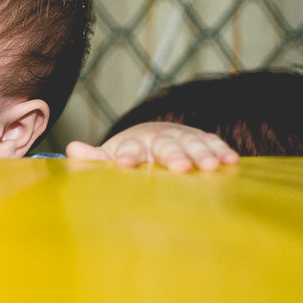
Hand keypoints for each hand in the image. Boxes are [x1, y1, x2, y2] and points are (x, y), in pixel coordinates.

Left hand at [65, 121, 238, 171]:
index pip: (129, 148)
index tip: (126, 163)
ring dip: (202, 154)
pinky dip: (221, 151)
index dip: (128, 155)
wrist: (153, 135)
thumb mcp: (110, 155)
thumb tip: (71, 149)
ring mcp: (181, 138)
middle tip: (180, 166)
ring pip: (192, 144)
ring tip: (210, 166)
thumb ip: (94, 156)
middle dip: (173, 155)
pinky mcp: (200, 140)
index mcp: (133, 144)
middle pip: (165, 146)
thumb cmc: (129, 153)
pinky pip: (212, 143)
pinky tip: (230, 161)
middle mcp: (158, 138)